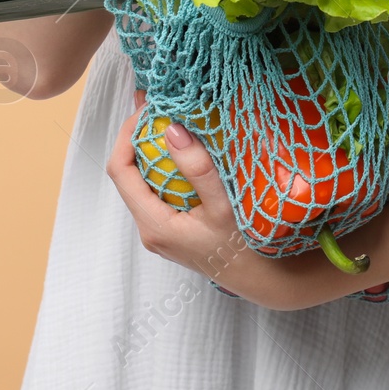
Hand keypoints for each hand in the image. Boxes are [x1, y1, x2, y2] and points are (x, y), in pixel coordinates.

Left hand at [105, 104, 354, 310]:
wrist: (268, 283)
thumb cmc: (248, 250)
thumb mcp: (225, 206)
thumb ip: (198, 168)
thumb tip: (170, 129)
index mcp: (154, 224)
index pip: (120, 170)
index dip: (126, 135)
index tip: (146, 109)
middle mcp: (151, 229)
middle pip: (129, 173)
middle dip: (139, 137)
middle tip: (158, 106)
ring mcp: (162, 230)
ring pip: (145, 181)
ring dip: (154, 150)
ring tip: (171, 119)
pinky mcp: (175, 229)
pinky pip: (161, 190)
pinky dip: (168, 166)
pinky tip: (187, 148)